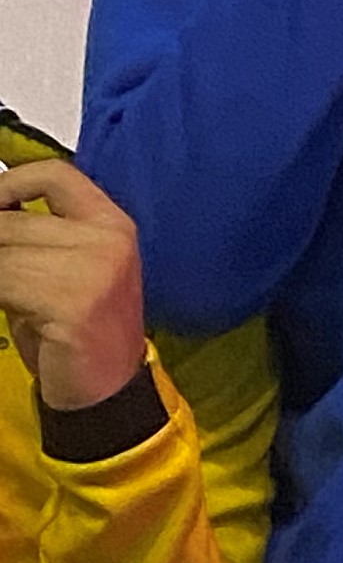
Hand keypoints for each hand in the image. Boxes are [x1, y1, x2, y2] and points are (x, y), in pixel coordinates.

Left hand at [0, 159, 148, 412]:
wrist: (104, 388)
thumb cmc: (73, 328)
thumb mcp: (60, 270)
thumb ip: (31, 236)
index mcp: (112, 223)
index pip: (54, 174)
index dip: (8, 184)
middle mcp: (110, 238)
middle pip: (12, 221)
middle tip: (0, 275)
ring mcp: (95, 269)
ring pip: (2, 251)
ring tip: (4, 292)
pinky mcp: (73, 301)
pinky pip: (4, 281)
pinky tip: (5, 307)